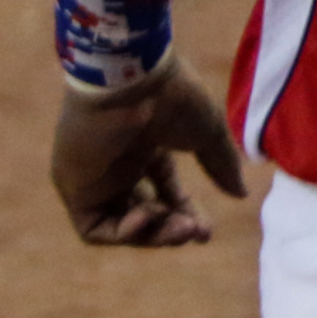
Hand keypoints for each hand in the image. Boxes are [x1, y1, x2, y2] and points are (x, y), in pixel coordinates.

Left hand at [51, 61, 245, 247]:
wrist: (130, 83)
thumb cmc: (170, 99)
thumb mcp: (207, 133)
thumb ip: (222, 165)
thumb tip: (241, 194)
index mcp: (147, 146)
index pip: (166, 191)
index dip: (185, 212)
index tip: (205, 231)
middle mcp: (119, 164)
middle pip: (145, 212)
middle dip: (172, 228)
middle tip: (195, 233)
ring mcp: (96, 179)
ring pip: (121, 225)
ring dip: (152, 234)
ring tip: (178, 227)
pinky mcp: (75, 190)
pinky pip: (94, 228)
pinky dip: (122, 232)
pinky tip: (146, 218)